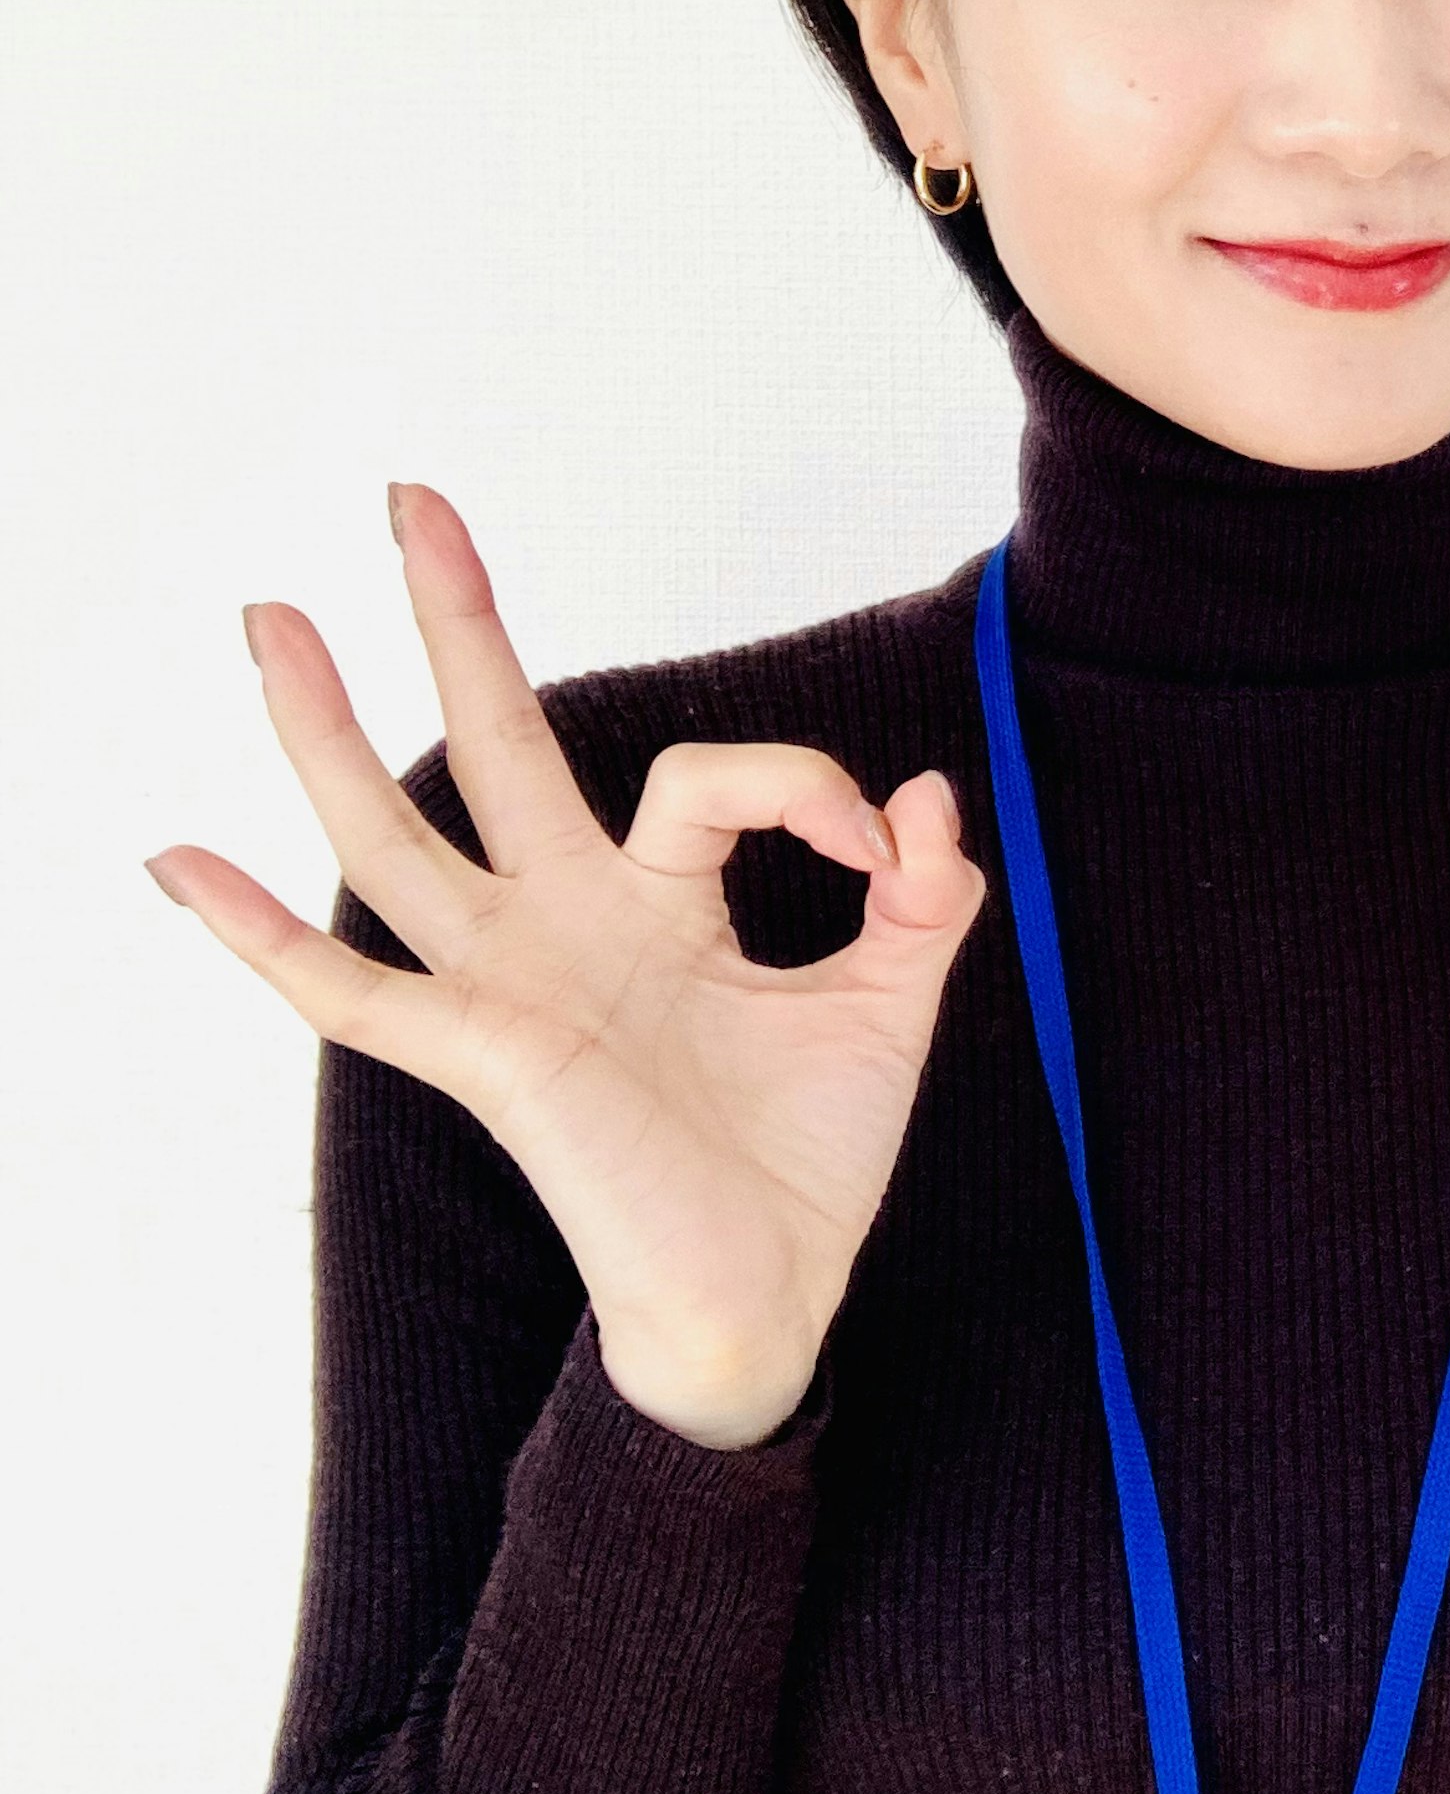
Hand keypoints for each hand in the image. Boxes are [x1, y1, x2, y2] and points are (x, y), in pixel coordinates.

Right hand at [145, 482, 985, 1448]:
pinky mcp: (484, 1056)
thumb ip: (923, 897)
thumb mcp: (892, 1005)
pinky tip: (178, 863)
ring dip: (330, 731)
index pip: (714, 777)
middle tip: (411, 498)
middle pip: (498, 744)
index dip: (815, 792)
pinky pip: (349, 993)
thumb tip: (927, 795)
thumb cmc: (806, 1161)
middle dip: (459, 621)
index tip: (888, 853)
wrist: (773, 1294)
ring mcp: (512, 982)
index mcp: (659, 901)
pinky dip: (261, 936)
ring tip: (272, 619)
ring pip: (397, 836)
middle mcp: (566, 923)